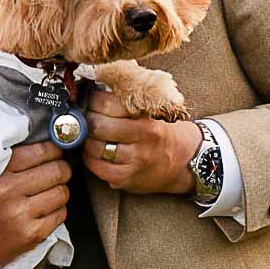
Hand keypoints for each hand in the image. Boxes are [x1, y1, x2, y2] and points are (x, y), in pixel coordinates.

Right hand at [0, 140, 70, 268]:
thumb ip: (9, 159)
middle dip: (61, 170)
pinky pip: (61, 214)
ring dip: (59, 191)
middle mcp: (9, 191)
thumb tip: (47, 144)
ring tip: (47, 193)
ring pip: (62, 192)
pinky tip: (43, 211)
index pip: (42, 151)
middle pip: (57, 170)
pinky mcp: (31, 234)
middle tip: (56, 172)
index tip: (54, 153)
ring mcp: (21, 214)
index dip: (54, 151)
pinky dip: (57, 211)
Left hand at [82, 90, 199, 194]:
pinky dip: (89, 158)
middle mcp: (143, 139)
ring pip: (95, 148)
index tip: (91, 101)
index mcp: (147, 118)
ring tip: (90, 135)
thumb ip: (127, 101)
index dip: (93, 101)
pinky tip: (93, 153)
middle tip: (86, 118)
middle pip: (99, 126)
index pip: (108, 104)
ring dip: (86, 140)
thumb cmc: (161, 132)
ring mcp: (135, 161)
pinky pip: (97, 167)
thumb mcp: (151, 112)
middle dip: (87, 120)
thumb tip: (93, 89)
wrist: (182, 162)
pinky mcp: (127, 179)